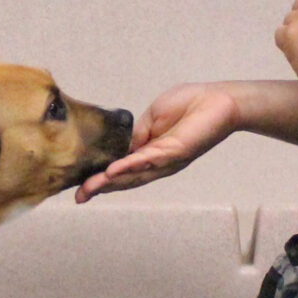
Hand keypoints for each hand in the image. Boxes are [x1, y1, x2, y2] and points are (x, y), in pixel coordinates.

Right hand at [74, 83, 236, 200]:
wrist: (218, 100)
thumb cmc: (189, 104)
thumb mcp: (152, 117)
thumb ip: (136, 134)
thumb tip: (119, 148)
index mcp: (151, 154)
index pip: (122, 170)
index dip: (102, 178)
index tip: (81, 187)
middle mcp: (157, 163)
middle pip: (125, 179)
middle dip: (101, 188)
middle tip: (79, 197)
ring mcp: (166, 160)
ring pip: (134, 175)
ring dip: (109, 182)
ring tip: (89, 189)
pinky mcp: (175, 152)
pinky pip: (148, 161)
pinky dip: (129, 167)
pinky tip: (112, 172)